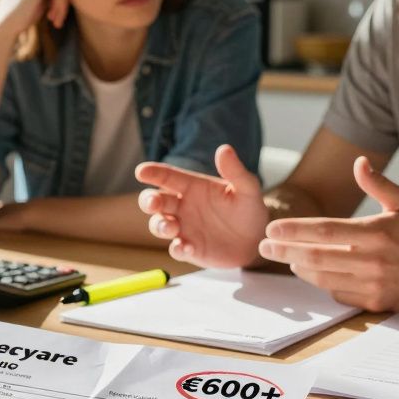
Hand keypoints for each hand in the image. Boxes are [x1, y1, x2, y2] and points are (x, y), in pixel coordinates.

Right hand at [136, 145, 269, 267]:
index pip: (169, 177)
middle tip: (154, 203)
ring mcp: (184, 228)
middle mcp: (183, 206)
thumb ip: (235, 171)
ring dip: (160, 225)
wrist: (257, 239)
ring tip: (171, 227)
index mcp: (193, 186)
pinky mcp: (190, 248)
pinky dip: (177, 249)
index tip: (141, 171)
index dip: (154, 173)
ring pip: (159, 225)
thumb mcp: (247, 188)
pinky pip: (176, 249)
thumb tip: (224, 149)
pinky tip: (186, 247)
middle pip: (156, 201)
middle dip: (149, 201)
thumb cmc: (249, 209)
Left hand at [257, 157, 398, 312]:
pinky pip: (337, 294)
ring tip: (284, 258)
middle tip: (264, 247)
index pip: (324, 231)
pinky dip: (321, 283)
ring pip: (322, 278)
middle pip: (315, 257)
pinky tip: (312, 273)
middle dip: (284, 252)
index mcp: (376, 233)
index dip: (293, 231)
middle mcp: (371, 261)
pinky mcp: (375, 303)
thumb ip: (378, 184)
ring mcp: (372, 285)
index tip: (271, 229)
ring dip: (298, 268)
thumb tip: (357, 162)